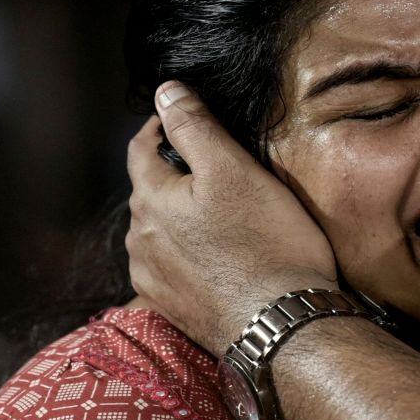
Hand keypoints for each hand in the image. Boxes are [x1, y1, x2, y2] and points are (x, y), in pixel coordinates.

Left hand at [125, 81, 337, 353]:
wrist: (281, 329)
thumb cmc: (266, 243)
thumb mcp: (234, 170)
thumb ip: (193, 127)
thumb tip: (164, 91)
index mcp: (149, 199)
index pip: (141, 148)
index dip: (162, 127)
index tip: (187, 119)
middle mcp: (138, 239)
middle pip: (149, 190)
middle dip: (175, 174)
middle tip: (216, 170)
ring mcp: (150, 277)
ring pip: (157, 229)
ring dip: (178, 217)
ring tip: (219, 216)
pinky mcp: (168, 306)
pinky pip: (168, 265)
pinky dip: (185, 253)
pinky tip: (213, 256)